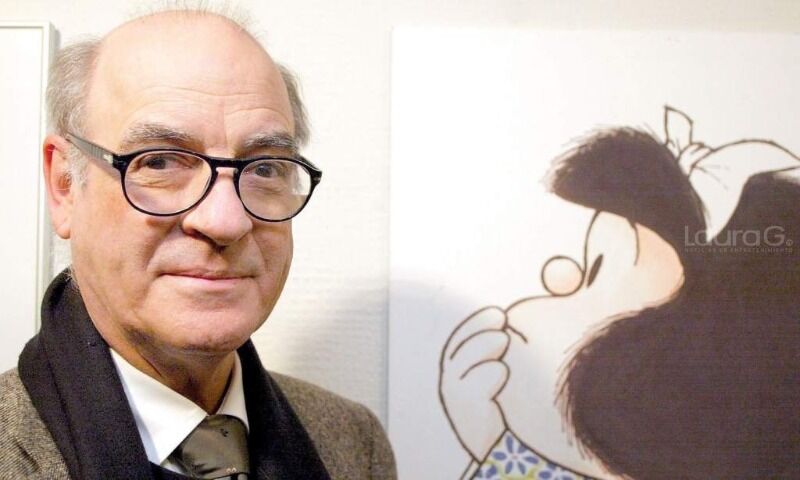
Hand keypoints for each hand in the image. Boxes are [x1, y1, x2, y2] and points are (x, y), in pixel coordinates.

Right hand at [439, 306, 510, 460]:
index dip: (476, 323)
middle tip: (500, 320)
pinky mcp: (466, 414)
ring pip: (461, 365)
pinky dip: (487, 375)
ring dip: (482, 347)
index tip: (497, 314)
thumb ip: (498, 349)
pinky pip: (473, 389)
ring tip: (503, 338)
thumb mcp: (495, 370)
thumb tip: (510, 321)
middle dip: (478, 331)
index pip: (459, 339)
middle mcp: (450, 381)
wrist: (498, 443)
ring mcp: (455, 398)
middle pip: (457, 348)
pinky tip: (501, 370)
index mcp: (456, 367)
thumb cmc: (500, 401)